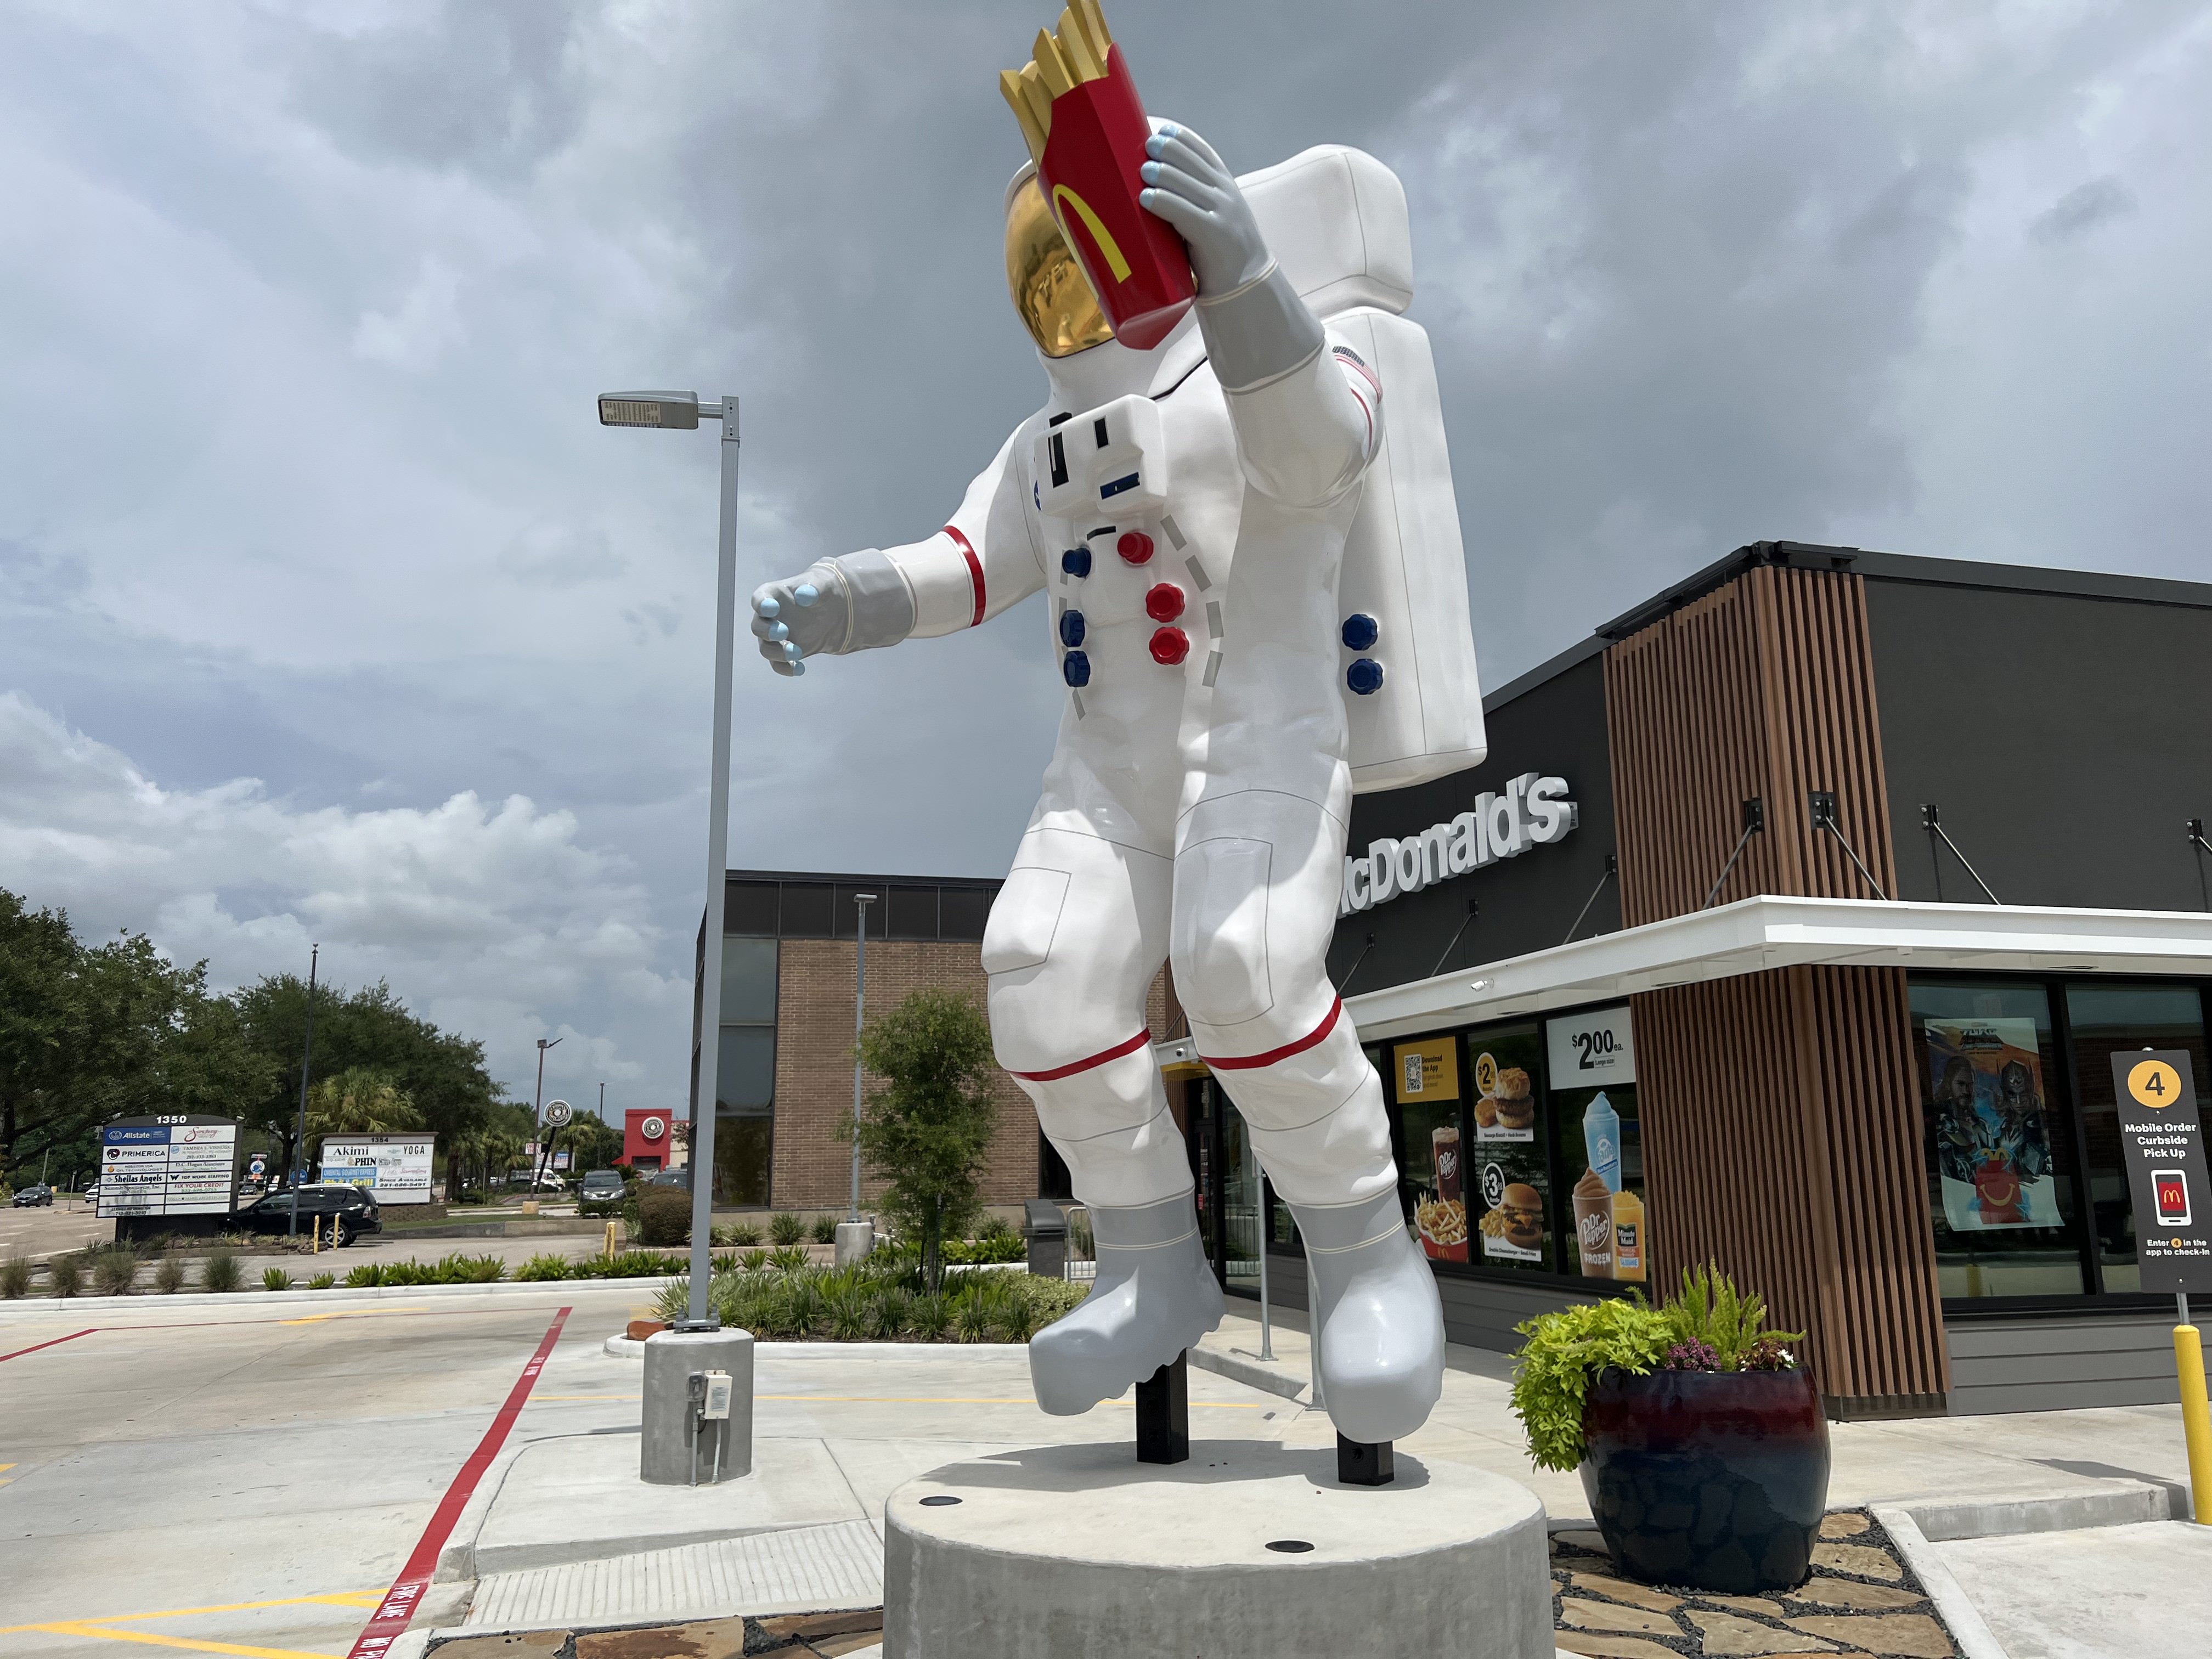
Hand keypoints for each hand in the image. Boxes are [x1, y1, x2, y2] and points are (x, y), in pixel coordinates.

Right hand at [749, 566, 846, 676]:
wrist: (832, 609)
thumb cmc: (822, 591)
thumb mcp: (822, 585)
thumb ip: (813, 588)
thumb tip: (804, 596)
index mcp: (773, 595)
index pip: (759, 599)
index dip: (762, 604)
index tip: (772, 609)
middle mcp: (769, 617)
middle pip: (758, 627)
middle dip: (767, 632)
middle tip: (783, 632)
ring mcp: (775, 636)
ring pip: (766, 649)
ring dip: (778, 653)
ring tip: (797, 652)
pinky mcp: (785, 651)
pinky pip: (778, 664)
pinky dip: (787, 668)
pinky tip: (800, 669)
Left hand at [1139, 123, 1270, 295]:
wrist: (1247, 284)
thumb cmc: (1218, 249)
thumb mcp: (1212, 214)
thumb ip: (1192, 197)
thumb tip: (1153, 181)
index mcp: (1225, 184)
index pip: (1203, 151)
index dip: (1181, 138)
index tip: (1161, 129)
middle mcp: (1225, 193)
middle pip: (1191, 162)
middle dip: (1168, 150)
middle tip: (1147, 145)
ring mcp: (1222, 211)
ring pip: (1185, 184)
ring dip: (1161, 173)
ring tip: (1143, 170)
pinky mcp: (1213, 233)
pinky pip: (1183, 212)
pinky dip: (1163, 202)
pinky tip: (1145, 198)